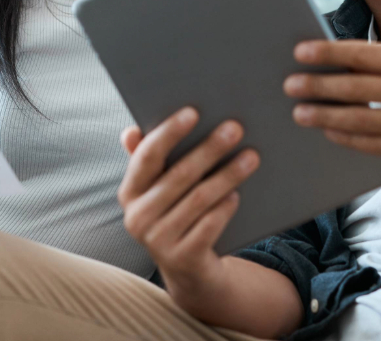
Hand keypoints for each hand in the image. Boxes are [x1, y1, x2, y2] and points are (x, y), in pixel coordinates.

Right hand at [118, 107, 259, 300]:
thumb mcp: (160, 189)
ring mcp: (159, 241)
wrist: (190, 270)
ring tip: (250, 157)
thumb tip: (130, 131)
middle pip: (179, 175)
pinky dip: (225, 207)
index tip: (193, 112)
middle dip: (209, 148)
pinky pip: (209, 225)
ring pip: (199, 199)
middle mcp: (137, 217)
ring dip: (227, 175)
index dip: (169, 132)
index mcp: (130, 192)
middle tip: (235, 128)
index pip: (147, 156)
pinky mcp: (183, 259)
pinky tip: (238, 194)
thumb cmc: (176, 214)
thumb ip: (148, 159)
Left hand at [285, 40, 380, 170]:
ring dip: (325, 116)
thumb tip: (335, 61)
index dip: (330, 53)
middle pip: (358, 89)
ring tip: (299, 113)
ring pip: (361, 120)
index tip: (300, 52)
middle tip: (289, 85)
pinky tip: (328, 131)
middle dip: (319, 86)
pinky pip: (373, 145)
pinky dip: (347, 138)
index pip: (365, 54)